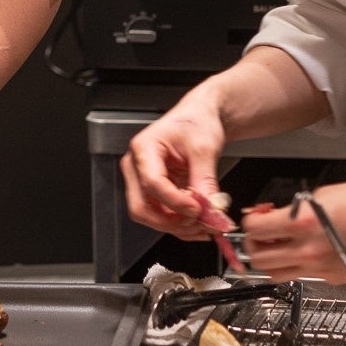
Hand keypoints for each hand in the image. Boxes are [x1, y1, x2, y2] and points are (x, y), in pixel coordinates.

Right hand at [120, 100, 227, 241]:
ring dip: (176, 226)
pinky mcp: (153, 192)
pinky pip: (160, 215)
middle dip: (170, 221)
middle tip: (199, 223)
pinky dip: (179, 224)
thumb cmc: (196, 122)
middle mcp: (136, 168)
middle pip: (142, 207)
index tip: (198, 209)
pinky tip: (198, 225)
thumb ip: (205, 179)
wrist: (199, 118)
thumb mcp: (204, 147)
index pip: (152, 183)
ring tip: (204, 225)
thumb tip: (209, 207)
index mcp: (143, 149)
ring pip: (150, 215)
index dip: (175, 201)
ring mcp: (142, 182)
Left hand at [240, 179, 345, 282]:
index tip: (256, 218)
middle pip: (259, 259)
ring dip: (272, 261)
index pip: (255, 230)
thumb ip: (294, 208)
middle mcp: (310, 251)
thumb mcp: (324, 194)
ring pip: (276, 275)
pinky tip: (309, 250)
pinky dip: (299, 266)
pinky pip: (304, 276)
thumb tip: (276, 216)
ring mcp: (322, 269)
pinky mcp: (335, 278)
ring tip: (281, 246)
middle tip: (263, 234)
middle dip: (255, 244)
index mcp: (304, 224)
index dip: (250, 222)